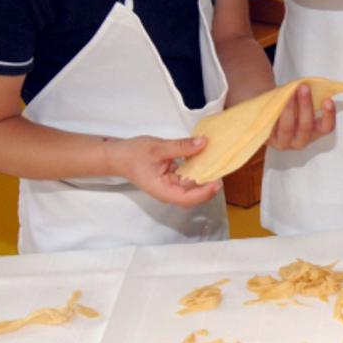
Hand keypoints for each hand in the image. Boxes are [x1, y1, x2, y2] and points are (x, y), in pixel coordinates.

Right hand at [104, 135, 221, 207]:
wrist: (118, 155)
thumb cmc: (133, 154)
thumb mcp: (157, 148)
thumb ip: (181, 147)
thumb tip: (203, 143)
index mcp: (163, 191)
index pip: (188, 198)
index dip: (205, 193)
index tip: (218, 182)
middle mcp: (170, 192)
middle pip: (194, 194)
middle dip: (210, 184)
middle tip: (223, 168)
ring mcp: (172, 186)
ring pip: (194, 186)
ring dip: (206, 176)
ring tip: (219, 163)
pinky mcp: (174, 178)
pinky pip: (190, 177)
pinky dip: (199, 169)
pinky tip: (207, 159)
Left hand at [267, 82, 336, 150]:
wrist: (267, 110)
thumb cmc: (290, 104)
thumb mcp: (302, 102)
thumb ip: (310, 97)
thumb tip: (317, 85)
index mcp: (314, 133)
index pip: (326, 128)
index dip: (329, 116)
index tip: (328, 100)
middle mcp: (300, 141)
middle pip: (306, 127)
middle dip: (306, 106)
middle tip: (304, 87)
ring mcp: (283, 142)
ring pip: (287, 127)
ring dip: (289, 108)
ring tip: (289, 92)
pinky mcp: (267, 139)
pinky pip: (272, 127)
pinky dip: (274, 114)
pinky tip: (275, 101)